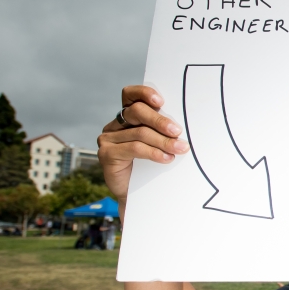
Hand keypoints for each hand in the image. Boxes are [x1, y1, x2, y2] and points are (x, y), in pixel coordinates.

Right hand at [98, 86, 189, 213]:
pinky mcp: (106, 153)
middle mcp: (116, 124)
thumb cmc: (153, 167)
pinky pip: (134, 148)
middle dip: (160, 121)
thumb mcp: (159, 143)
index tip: (161, 101)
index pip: (130, 95)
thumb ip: (164, 130)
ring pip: (139, 133)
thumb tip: (182, 125)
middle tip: (178, 131)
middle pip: (136, 112)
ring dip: (163, 141)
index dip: (144, 93)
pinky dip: (153, 152)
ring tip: (179, 149)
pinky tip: (166, 158)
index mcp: (128, 117)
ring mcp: (108, 138)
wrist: (140, 196)